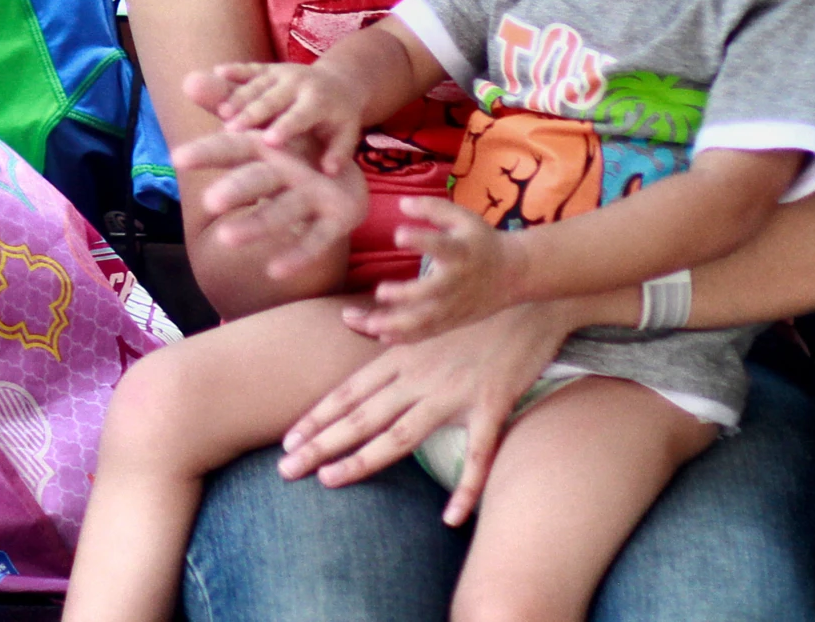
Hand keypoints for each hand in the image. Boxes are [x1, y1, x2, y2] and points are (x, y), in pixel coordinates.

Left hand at [172, 124, 368, 283]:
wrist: (346, 172)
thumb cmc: (287, 156)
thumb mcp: (255, 139)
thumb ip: (224, 110)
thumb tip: (188, 78)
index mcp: (267, 149)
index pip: (233, 148)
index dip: (207, 152)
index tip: (177, 158)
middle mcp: (291, 168)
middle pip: (260, 177)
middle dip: (237, 188)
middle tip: (208, 202)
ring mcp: (315, 193)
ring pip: (284, 210)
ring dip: (257, 224)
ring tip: (226, 238)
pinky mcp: (336, 218)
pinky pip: (316, 240)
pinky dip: (297, 255)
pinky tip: (273, 271)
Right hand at [193, 61, 366, 174]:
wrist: (340, 81)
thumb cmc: (340, 117)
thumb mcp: (348, 134)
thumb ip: (339, 153)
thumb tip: (328, 171)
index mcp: (319, 101)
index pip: (300, 116)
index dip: (285, 128)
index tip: (268, 142)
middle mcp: (299, 83)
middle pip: (272, 100)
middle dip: (251, 114)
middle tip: (231, 131)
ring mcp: (283, 72)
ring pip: (257, 85)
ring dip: (238, 98)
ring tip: (223, 115)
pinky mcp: (270, 67)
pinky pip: (250, 67)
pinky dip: (234, 69)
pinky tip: (217, 71)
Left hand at [280, 298, 577, 525]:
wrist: (528, 296)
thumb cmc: (474, 309)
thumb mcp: (424, 315)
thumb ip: (384, 326)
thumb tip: (346, 318)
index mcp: (401, 355)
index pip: (350, 392)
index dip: (317, 417)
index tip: (288, 440)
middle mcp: (419, 376)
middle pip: (362, 416)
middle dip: (322, 443)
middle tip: (286, 468)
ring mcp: (454, 393)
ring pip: (400, 433)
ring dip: (363, 460)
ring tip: (329, 481)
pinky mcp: (492, 405)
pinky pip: (478, 455)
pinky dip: (467, 488)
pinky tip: (451, 518)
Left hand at [357, 197, 526, 344]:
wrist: (513, 273)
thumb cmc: (480, 241)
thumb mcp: (462, 218)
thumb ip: (432, 208)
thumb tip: (401, 203)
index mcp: (459, 252)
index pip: (440, 245)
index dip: (420, 240)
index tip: (398, 235)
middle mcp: (456, 282)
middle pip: (430, 293)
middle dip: (405, 295)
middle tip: (379, 292)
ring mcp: (454, 306)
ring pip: (424, 320)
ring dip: (395, 324)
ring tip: (366, 324)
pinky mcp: (452, 321)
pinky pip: (426, 332)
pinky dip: (404, 337)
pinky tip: (379, 335)